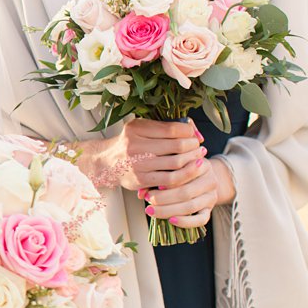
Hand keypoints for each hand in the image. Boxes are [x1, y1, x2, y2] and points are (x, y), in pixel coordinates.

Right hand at [80, 119, 202, 190]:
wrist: (107, 162)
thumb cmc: (130, 143)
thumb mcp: (141, 128)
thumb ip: (163, 127)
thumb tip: (193, 130)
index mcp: (136, 129)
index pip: (172, 129)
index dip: (189, 132)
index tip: (195, 135)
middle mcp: (135, 145)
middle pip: (177, 146)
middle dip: (194, 147)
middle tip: (200, 147)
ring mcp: (138, 164)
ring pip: (176, 163)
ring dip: (193, 161)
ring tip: (199, 158)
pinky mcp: (141, 180)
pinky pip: (170, 180)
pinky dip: (185, 175)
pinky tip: (191, 171)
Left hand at [143, 156, 234, 228]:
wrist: (201, 177)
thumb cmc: (179, 170)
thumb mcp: (170, 168)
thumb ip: (157, 176)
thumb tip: (140, 193)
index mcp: (200, 164)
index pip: (184, 173)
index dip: (167, 182)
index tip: (152, 186)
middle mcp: (210, 179)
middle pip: (186, 192)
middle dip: (164, 198)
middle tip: (147, 200)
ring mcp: (211, 195)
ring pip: (191, 206)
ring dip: (168, 210)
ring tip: (151, 210)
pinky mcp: (210, 209)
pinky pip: (201, 219)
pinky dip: (186, 222)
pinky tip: (171, 221)